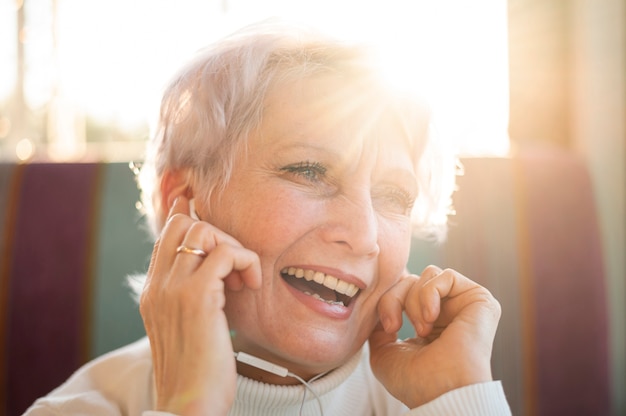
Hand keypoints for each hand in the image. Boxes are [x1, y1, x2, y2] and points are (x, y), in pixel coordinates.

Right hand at [140, 197, 261, 415]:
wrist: (188, 405)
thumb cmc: (196, 373)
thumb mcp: (186, 330)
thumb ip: (191, 299)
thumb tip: (214, 278)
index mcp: (153, 292)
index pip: (167, 237)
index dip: (188, 217)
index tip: (206, 213)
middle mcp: (158, 285)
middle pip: (183, 225)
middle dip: (218, 234)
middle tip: (235, 266)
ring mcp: (174, 290)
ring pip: (204, 232)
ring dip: (233, 248)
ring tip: (242, 280)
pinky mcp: (197, 298)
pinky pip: (225, 253)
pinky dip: (244, 261)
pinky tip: (248, 285)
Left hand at [368, 266, 500, 408]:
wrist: (440, 392)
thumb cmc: (414, 380)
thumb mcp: (383, 353)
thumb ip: (379, 327)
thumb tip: (380, 309)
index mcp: (428, 324)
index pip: (402, 291)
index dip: (388, 301)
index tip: (388, 328)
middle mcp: (447, 313)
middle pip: (412, 280)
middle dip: (395, 299)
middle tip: (395, 327)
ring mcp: (463, 306)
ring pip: (427, 275)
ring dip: (414, 300)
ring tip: (422, 329)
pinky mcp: (480, 300)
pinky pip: (446, 275)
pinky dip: (430, 293)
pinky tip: (431, 317)